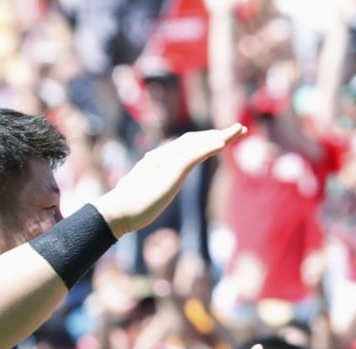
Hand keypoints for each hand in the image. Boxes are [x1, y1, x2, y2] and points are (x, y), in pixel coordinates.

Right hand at [94, 125, 245, 238]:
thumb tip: (147, 187)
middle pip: (195, 140)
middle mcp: (164, 157)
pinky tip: (222, 143)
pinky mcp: (170, 170)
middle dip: (218, 134)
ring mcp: (167, 162)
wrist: (116, 212)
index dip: (206, 141)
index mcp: (160, 163)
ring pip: (197, 143)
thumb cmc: (128, 208)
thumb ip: (149, 186)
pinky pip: (193, 155)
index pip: (187, 147)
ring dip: (219, 136)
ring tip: (238, 131)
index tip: (223, 140)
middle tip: (239, 129)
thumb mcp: (145, 194)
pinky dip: (208, 147)